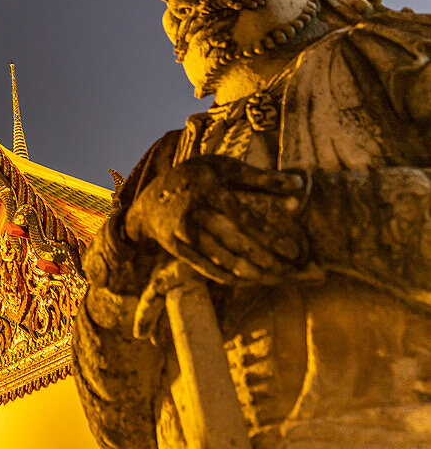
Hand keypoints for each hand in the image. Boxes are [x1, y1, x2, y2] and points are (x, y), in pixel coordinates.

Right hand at [125, 155, 308, 284]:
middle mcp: (194, 213)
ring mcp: (183, 233)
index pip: (242, 218)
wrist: (150, 198)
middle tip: (290, 271)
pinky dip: (232, 278)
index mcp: (208, 189)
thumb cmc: (197, 177)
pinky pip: (209, 269)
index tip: (293, 250)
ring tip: (276, 279)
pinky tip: (251, 281)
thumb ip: (260, 177)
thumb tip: (299, 185)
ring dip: (252, 273)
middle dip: (265, 260)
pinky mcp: (178, 249)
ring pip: (223, 260)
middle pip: (235, 243)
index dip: (269, 236)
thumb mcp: (223, 167)